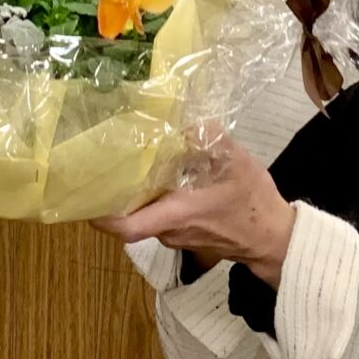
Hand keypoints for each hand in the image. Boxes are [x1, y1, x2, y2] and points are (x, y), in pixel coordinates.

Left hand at [99, 134, 296, 287]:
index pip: (128, 227)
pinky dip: (153, 198)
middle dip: (115, 194)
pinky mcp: (184, 234)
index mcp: (178, 214)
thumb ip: (210, 138)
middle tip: (102, 163)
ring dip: (135, 194)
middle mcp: (170, 230)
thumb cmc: (254, 204)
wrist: (273, 238)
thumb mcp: (236, 162)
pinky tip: (157, 174)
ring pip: (144, 215)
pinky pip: (159, 216)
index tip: (85, 195)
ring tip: (128, 162)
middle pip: (130, 217)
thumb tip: (183, 120)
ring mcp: (176, 235)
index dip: (101, 215)